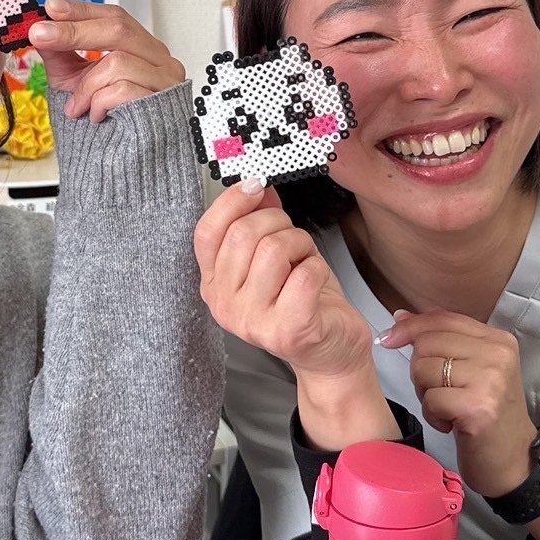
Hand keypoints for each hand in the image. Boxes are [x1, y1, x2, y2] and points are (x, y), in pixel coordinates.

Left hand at [27, 0, 184, 121]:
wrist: (126, 166)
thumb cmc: (108, 124)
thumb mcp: (76, 82)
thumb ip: (61, 53)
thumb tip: (39, 27)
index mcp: (143, 49)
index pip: (115, 16)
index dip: (82, 10)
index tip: (51, 8)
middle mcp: (160, 60)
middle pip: (119, 28)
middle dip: (74, 31)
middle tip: (40, 34)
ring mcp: (165, 81)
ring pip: (118, 61)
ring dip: (86, 85)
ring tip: (76, 107)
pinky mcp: (163, 104)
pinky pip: (122, 91)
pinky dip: (98, 103)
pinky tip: (95, 116)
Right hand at [195, 180, 398, 447]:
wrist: (332, 352)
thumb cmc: (303, 302)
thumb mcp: (275, 256)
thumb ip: (259, 220)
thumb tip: (256, 186)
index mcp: (214, 285)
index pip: (207, 233)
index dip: (232, 201)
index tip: (256, 186)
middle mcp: (225, 306)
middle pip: (243, 234)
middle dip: (278, 222)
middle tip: (292, 237)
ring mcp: (254, 322)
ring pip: (274, 249)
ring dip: (300, 243)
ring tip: (304, 260)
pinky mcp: (289, 330)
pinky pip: (304, 273)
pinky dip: (316, 265)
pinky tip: (315, 281)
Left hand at [381, 309, 537, 497]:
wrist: (514, 462)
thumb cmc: (486, 414)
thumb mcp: (470, 369)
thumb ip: (440, 340)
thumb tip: (400, 316)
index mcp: (497, 339)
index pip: (442, 319)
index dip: (410, 327)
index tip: (389, 339)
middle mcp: (498, 354)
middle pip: (427, 343)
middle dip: (420, 370)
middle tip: (440, 393)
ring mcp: (491, 380)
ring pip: (423, 369)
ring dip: (426, 394)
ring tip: (449, 409)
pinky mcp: (478, 407)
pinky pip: (430, 399)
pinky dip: (433, 415)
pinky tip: (451, 424)